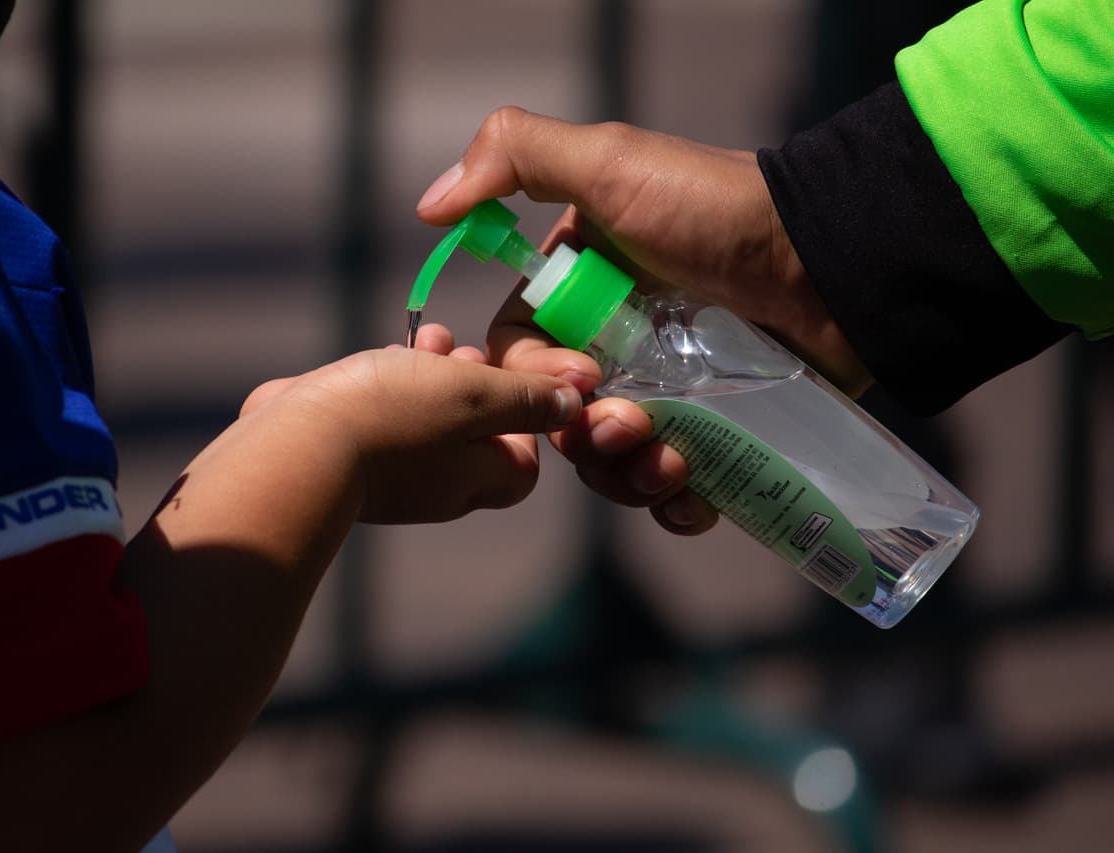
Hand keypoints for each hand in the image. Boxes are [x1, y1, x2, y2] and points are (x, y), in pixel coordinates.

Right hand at [240, 324, 581, 523]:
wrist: (294, 446)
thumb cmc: (394, 418)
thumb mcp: (476, 396)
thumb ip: (525, 399)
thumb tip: (572, 404)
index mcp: (475, 481)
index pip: (522, 464)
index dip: (528, 421)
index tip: (516, 382)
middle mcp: (435, 486)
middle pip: (474, 436)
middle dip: (476, 384)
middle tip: (468, 352)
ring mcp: (389, 474)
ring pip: (427, 418)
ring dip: (433, 374)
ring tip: (429, 341)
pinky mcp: (346, 451)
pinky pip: (382, 414)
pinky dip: (390, 381)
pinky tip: (383, 355)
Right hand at [414, 108, 874, 535]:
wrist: (834, 257)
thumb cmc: (717, 211)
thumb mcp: (611, 164)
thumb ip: (517, 158)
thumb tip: (429, 206)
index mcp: (584, 292)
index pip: (522, 356)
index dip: (534, 380)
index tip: (576, 380)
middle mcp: (621, 346)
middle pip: (563, 422)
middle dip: (585, 437)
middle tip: (633, 425)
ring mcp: (674, 395)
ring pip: (614, 464)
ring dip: (627, 478)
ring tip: (672, 462)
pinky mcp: (725, 437)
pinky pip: (678, 492)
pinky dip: (678, 505)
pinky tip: (696, 493)